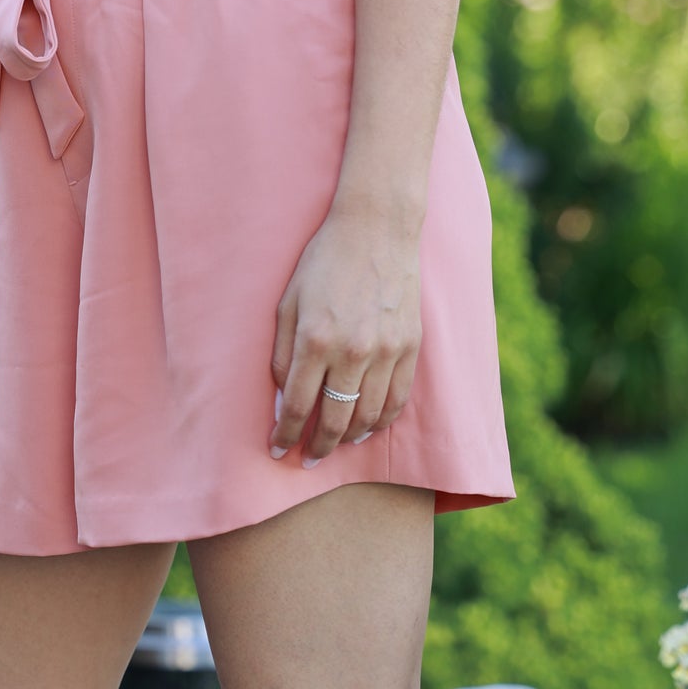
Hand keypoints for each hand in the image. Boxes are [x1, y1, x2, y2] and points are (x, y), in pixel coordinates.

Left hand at [268, 205, 421, 465]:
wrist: (376, 229)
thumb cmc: (324, 261)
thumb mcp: (289, 302)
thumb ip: (283, 355)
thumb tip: (283, 402)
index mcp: (316, 339)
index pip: (298, 406)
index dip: (284, 435)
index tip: (277, 450)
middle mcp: (353, 351)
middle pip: (334, 421)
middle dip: (317, 448)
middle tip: (307, 459)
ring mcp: (387, 352)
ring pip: (368, 418)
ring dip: (348, 439)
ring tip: (335, 443)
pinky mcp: (410, 348)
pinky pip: (398, 401)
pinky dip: (381, 422)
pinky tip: (367, 427)